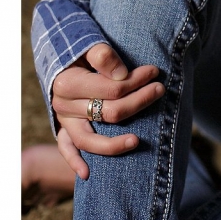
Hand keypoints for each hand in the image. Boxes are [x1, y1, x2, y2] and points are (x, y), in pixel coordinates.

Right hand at [51, 43, 164, 180]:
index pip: (112, 89)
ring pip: (90, 139)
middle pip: (109, 113)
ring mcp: (64, 121)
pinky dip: (74, 162)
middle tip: (159, 90)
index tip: (155, 72)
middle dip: (138, 102)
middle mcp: (64, 105)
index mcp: (68, 83)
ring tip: (137, 141)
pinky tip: (87, 174)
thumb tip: (122, 75)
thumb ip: (103, 56)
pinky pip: (67, 150)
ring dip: (115, 143)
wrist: (61, 60)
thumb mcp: (90, 45)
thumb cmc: (82, 52)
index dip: (137, 81)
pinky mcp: (64, 130)